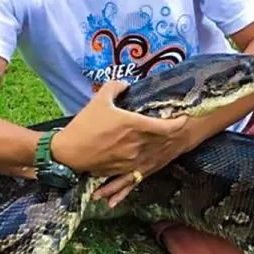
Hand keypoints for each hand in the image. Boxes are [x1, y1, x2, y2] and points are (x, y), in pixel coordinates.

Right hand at [49, 80, 191, 205]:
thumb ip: (115, 87)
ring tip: (167, 140)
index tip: (185, 118)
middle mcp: (137, 144)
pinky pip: (143, 165)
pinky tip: (152, 156)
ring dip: (162, 146)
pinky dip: (149, 159)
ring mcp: (132, 159)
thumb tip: (126, 84)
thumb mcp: (99, 100)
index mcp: (134, 125)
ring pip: (155, 153)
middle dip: (172, 134)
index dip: (178, 123)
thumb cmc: (85, 125)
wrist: (69, 153)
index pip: (166, 126)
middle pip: (163, 141)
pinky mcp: (124, 170)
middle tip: (177, 126)